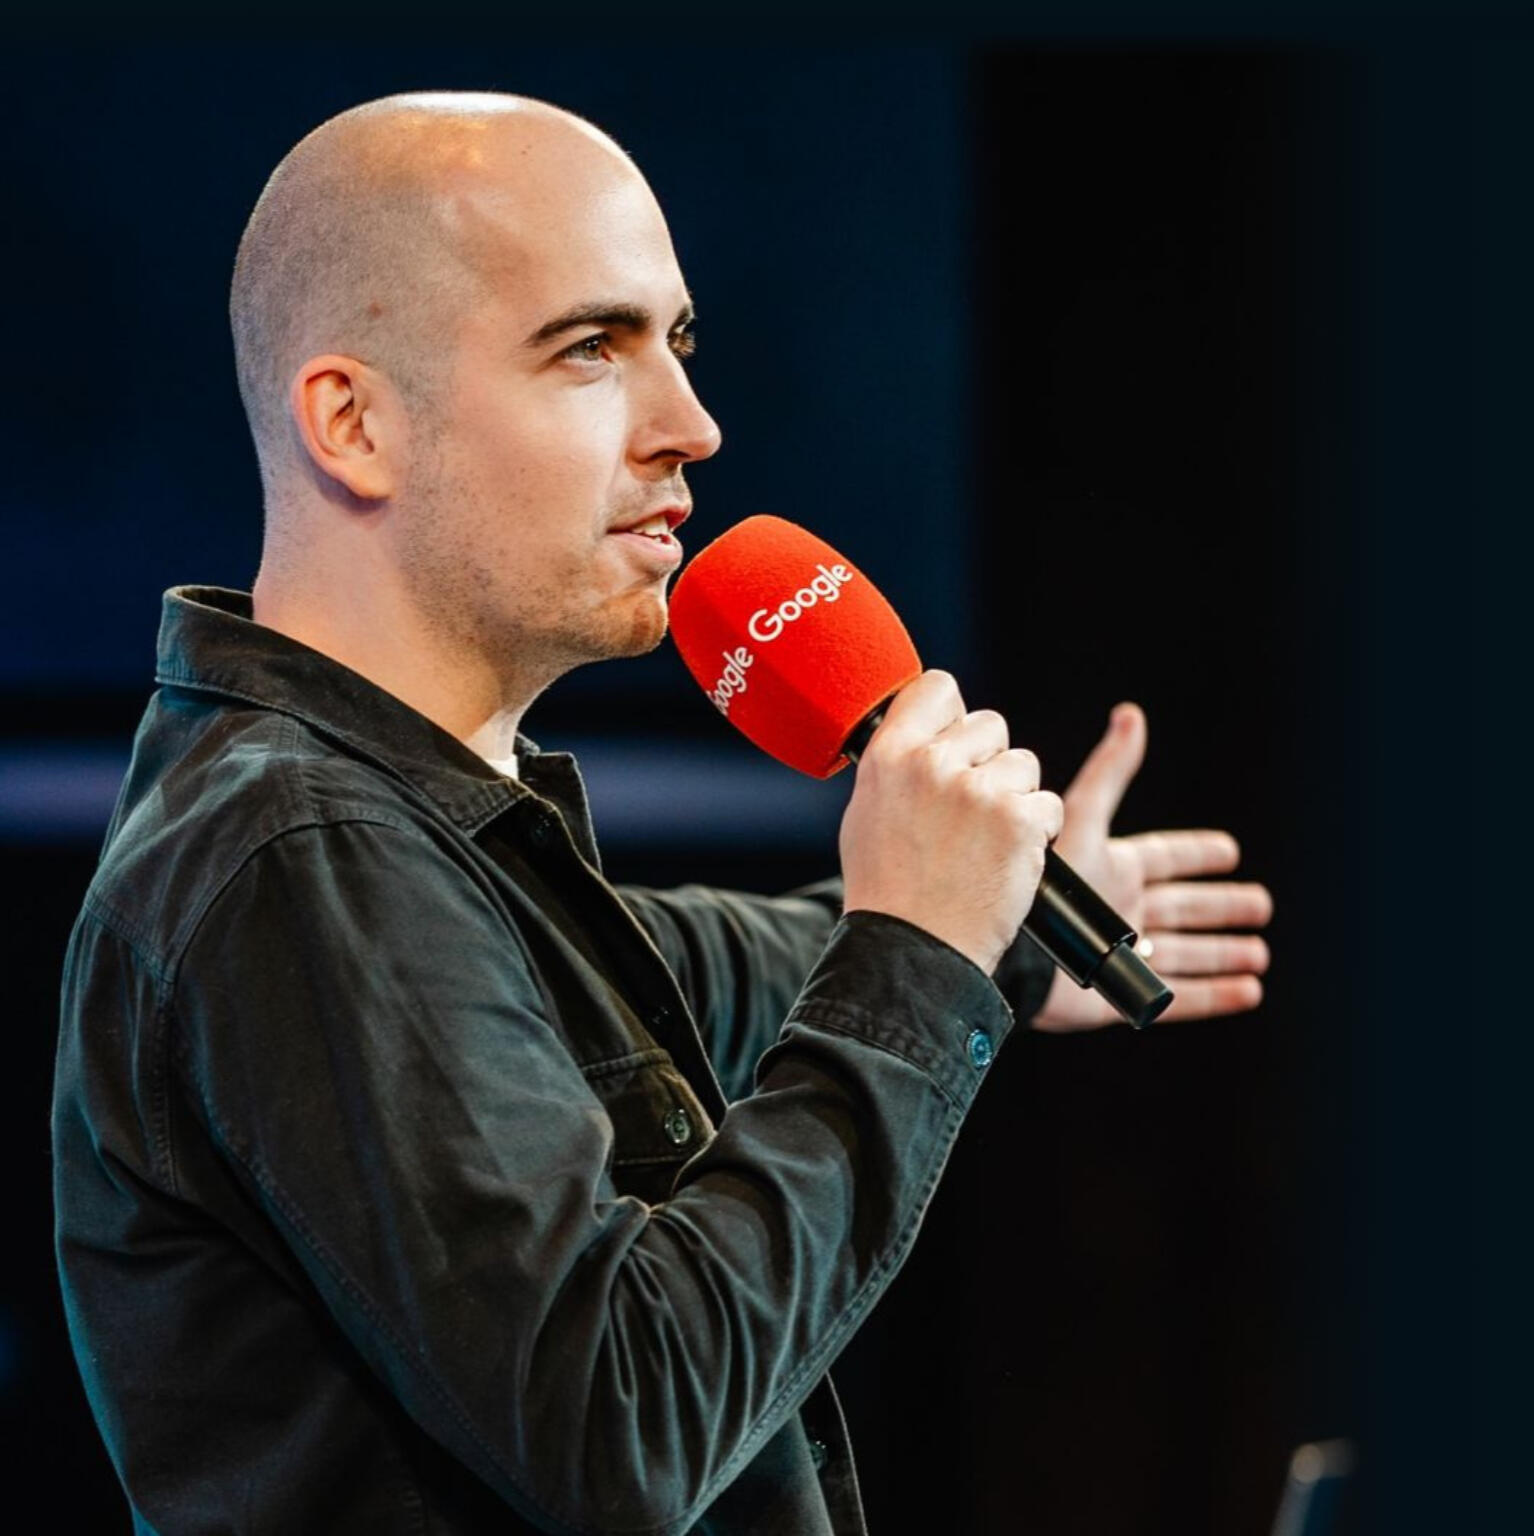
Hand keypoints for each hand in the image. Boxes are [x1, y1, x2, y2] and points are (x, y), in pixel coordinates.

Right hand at [841, 671, 1063, 974]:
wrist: (915, 949)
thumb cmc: (889, 889)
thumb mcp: (870, 811)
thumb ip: (901, 762)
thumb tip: (937, 730)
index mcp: (890, 755)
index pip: (937, 687)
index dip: (953, 713)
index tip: (954, 740)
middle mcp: (933, 764)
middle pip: (991, 726)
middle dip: (990, 764)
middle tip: (968, 815)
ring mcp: (979, 791)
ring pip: (1025, 765)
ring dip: (1016, 800)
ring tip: (985, 844)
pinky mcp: (1020, 821)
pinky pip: (1049, 805)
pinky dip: (1037, 834)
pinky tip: (1007, 861)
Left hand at [1031, 703, 1272, 1030]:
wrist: (1015, 955)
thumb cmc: (1045, 885)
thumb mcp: (1083, 819)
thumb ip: (1110, 773)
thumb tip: (1131, 715)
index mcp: (1113, 869)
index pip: (1166, 857)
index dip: (1197, 853)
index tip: (1229, 850)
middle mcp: (1121, 910)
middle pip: (1184, 906)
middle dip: (1221, 906)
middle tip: (1260, 904)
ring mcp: (1122, 954)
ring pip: (1186, 952)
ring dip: (1224, 952)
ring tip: (1260, 952)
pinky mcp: (1121, 995)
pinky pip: (1179, 997)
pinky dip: (1216, 995)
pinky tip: (1249, 992)